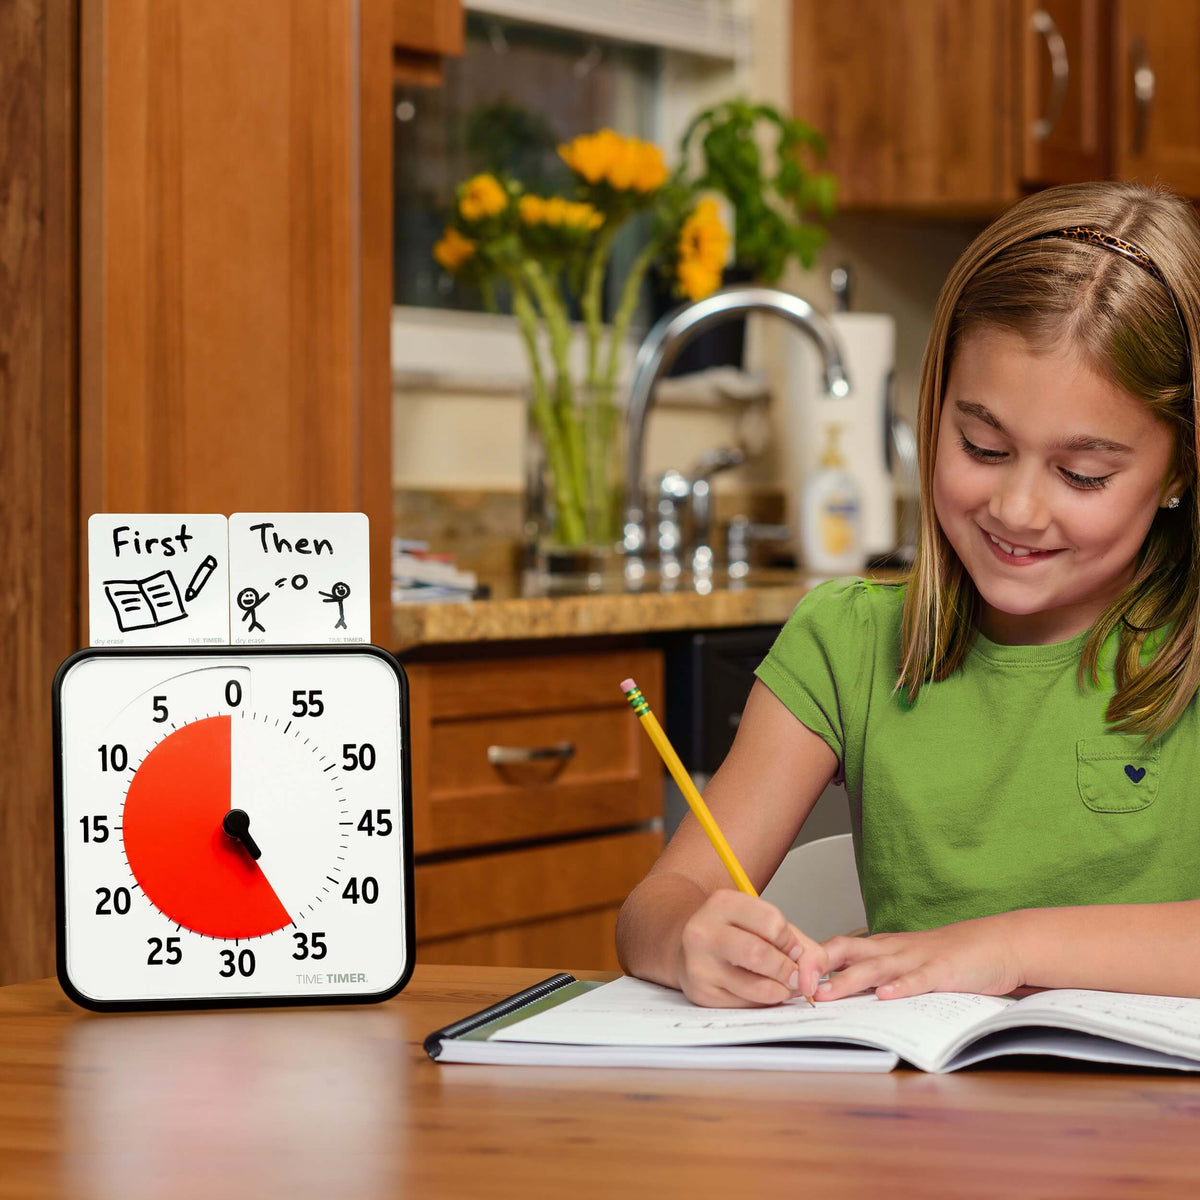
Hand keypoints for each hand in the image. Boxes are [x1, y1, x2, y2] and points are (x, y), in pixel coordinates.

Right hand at [677, 890, 827, 1007]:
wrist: (687, 947)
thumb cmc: (734, 933)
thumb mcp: (763, 924)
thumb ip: (800, 945)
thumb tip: (813, 978)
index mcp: (723, 903)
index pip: (772, 922)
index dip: (791, 941)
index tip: (794, 950)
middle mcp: (704, 931)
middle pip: (760, 954)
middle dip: (788, 970)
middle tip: (796, 976)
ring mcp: (699, 964)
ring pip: (757, 987)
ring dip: (781, 991)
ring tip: (782, 985)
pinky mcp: (701, 993)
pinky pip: (747, 1005)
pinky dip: (763, 1002)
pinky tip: (759, 990)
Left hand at [814, 913, 1023, 1001]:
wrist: (995, 943)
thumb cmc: (946, 956)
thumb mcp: (904, 962)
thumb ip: (874, 974)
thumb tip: (836, 992)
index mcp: (881, 947)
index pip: (836, 948)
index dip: (811, 961)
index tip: (789, 978)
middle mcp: (892, 949)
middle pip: (846, 951)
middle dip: (818, 966)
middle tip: (796, 985)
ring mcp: (917, 958)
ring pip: (875, 967)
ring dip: (848, 980)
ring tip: (826, 993)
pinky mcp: (942, 971)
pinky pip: (919, 979)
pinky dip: (901, 987)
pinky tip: (886, 996)